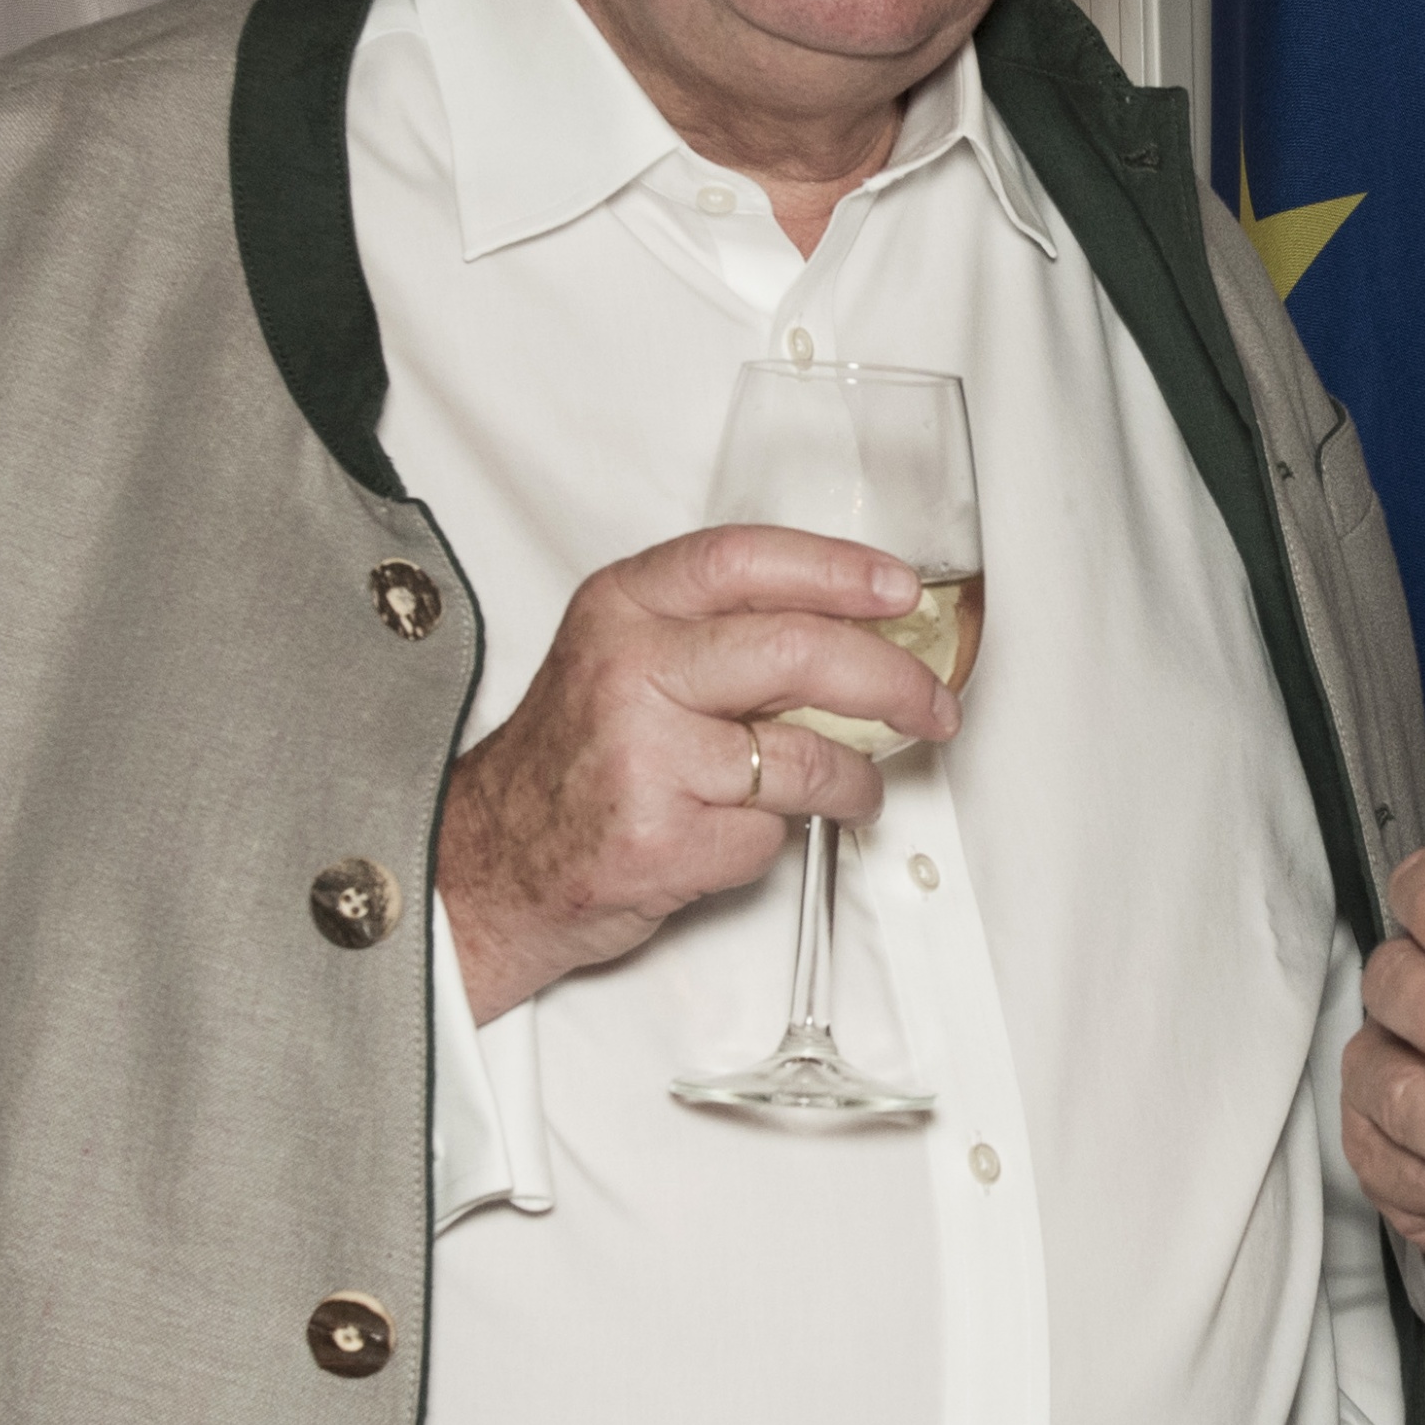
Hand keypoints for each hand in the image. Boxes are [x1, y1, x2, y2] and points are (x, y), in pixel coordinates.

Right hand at [432, 525, 962, 1019]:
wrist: (492, 863)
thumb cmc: (574, 760)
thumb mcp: (622, 657)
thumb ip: (719, 631)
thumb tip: (859, 624)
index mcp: (622, 609)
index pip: (745, 560)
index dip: (837, 569)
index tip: (900, 590)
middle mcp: (627, 671)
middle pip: (798, 651)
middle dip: (892, 681)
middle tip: (932, 703)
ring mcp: (643, 758)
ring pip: (805, 756)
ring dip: (857, 780)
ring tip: (855, 788)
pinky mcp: (661, 839)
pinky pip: (771, 833)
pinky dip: (778, 839)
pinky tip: (742, 832)